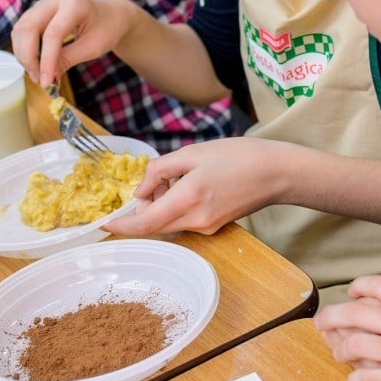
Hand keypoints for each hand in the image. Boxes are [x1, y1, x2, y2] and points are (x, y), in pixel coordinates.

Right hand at [12, 0, 134, 85]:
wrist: (112, 14)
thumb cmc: (107, 29)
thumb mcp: (93, 48)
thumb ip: (67, 60)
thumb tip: (46, 79)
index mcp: (75, 4)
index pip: (52, 34)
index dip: (46, 61)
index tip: (46, 83)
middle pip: (29, 27)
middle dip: (28, 57)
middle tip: (38, 79)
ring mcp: (45, 1)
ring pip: (21, 28)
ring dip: (23, 54)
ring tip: (37, 73)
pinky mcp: (38, 8)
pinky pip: (23, 29)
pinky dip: (24, 47)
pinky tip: (35, 62)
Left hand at [105, 137, 271, 236]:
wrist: (276, 172)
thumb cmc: (237, 156)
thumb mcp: (192, 153)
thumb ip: (160, 170)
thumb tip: (140, 192)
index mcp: (188, 199)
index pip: (145, 223)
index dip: (122, 226)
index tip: (104, 225)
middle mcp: (196, 220)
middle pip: (155, 223)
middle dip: (145, 205)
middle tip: (157, 177)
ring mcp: (206, 227)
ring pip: (169, 221)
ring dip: (162, 203)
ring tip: (180, 175)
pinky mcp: (214, 227)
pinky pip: (184, 219)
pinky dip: (177, 205)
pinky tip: (191, 183)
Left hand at [315, 275, 380, 380]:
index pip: (380, 285)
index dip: (358, 287)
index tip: (349, 293)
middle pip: (358, 312)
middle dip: (332, 316)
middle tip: (320, 322)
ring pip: (358, 344)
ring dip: (341, 349)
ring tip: (339, 353)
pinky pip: (370, 377)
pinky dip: (355, 379)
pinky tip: (354, 380)